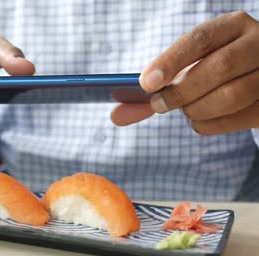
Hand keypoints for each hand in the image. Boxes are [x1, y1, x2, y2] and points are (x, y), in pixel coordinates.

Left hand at [111, 11, 258, 134]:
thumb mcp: (188, 67)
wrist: (256, 77)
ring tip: (185, 110)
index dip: (170, 61)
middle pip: (218, 67)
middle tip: (158, 104)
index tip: (145, 83)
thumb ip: (155, 89)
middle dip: (181, 92)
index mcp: (231, 26)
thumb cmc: (211, 70)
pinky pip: (239, 117)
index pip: (199, 38)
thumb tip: (116, 116)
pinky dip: (211, 124)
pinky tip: (201, 119)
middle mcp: (258, 44)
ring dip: (197, 109)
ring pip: (232, 95)